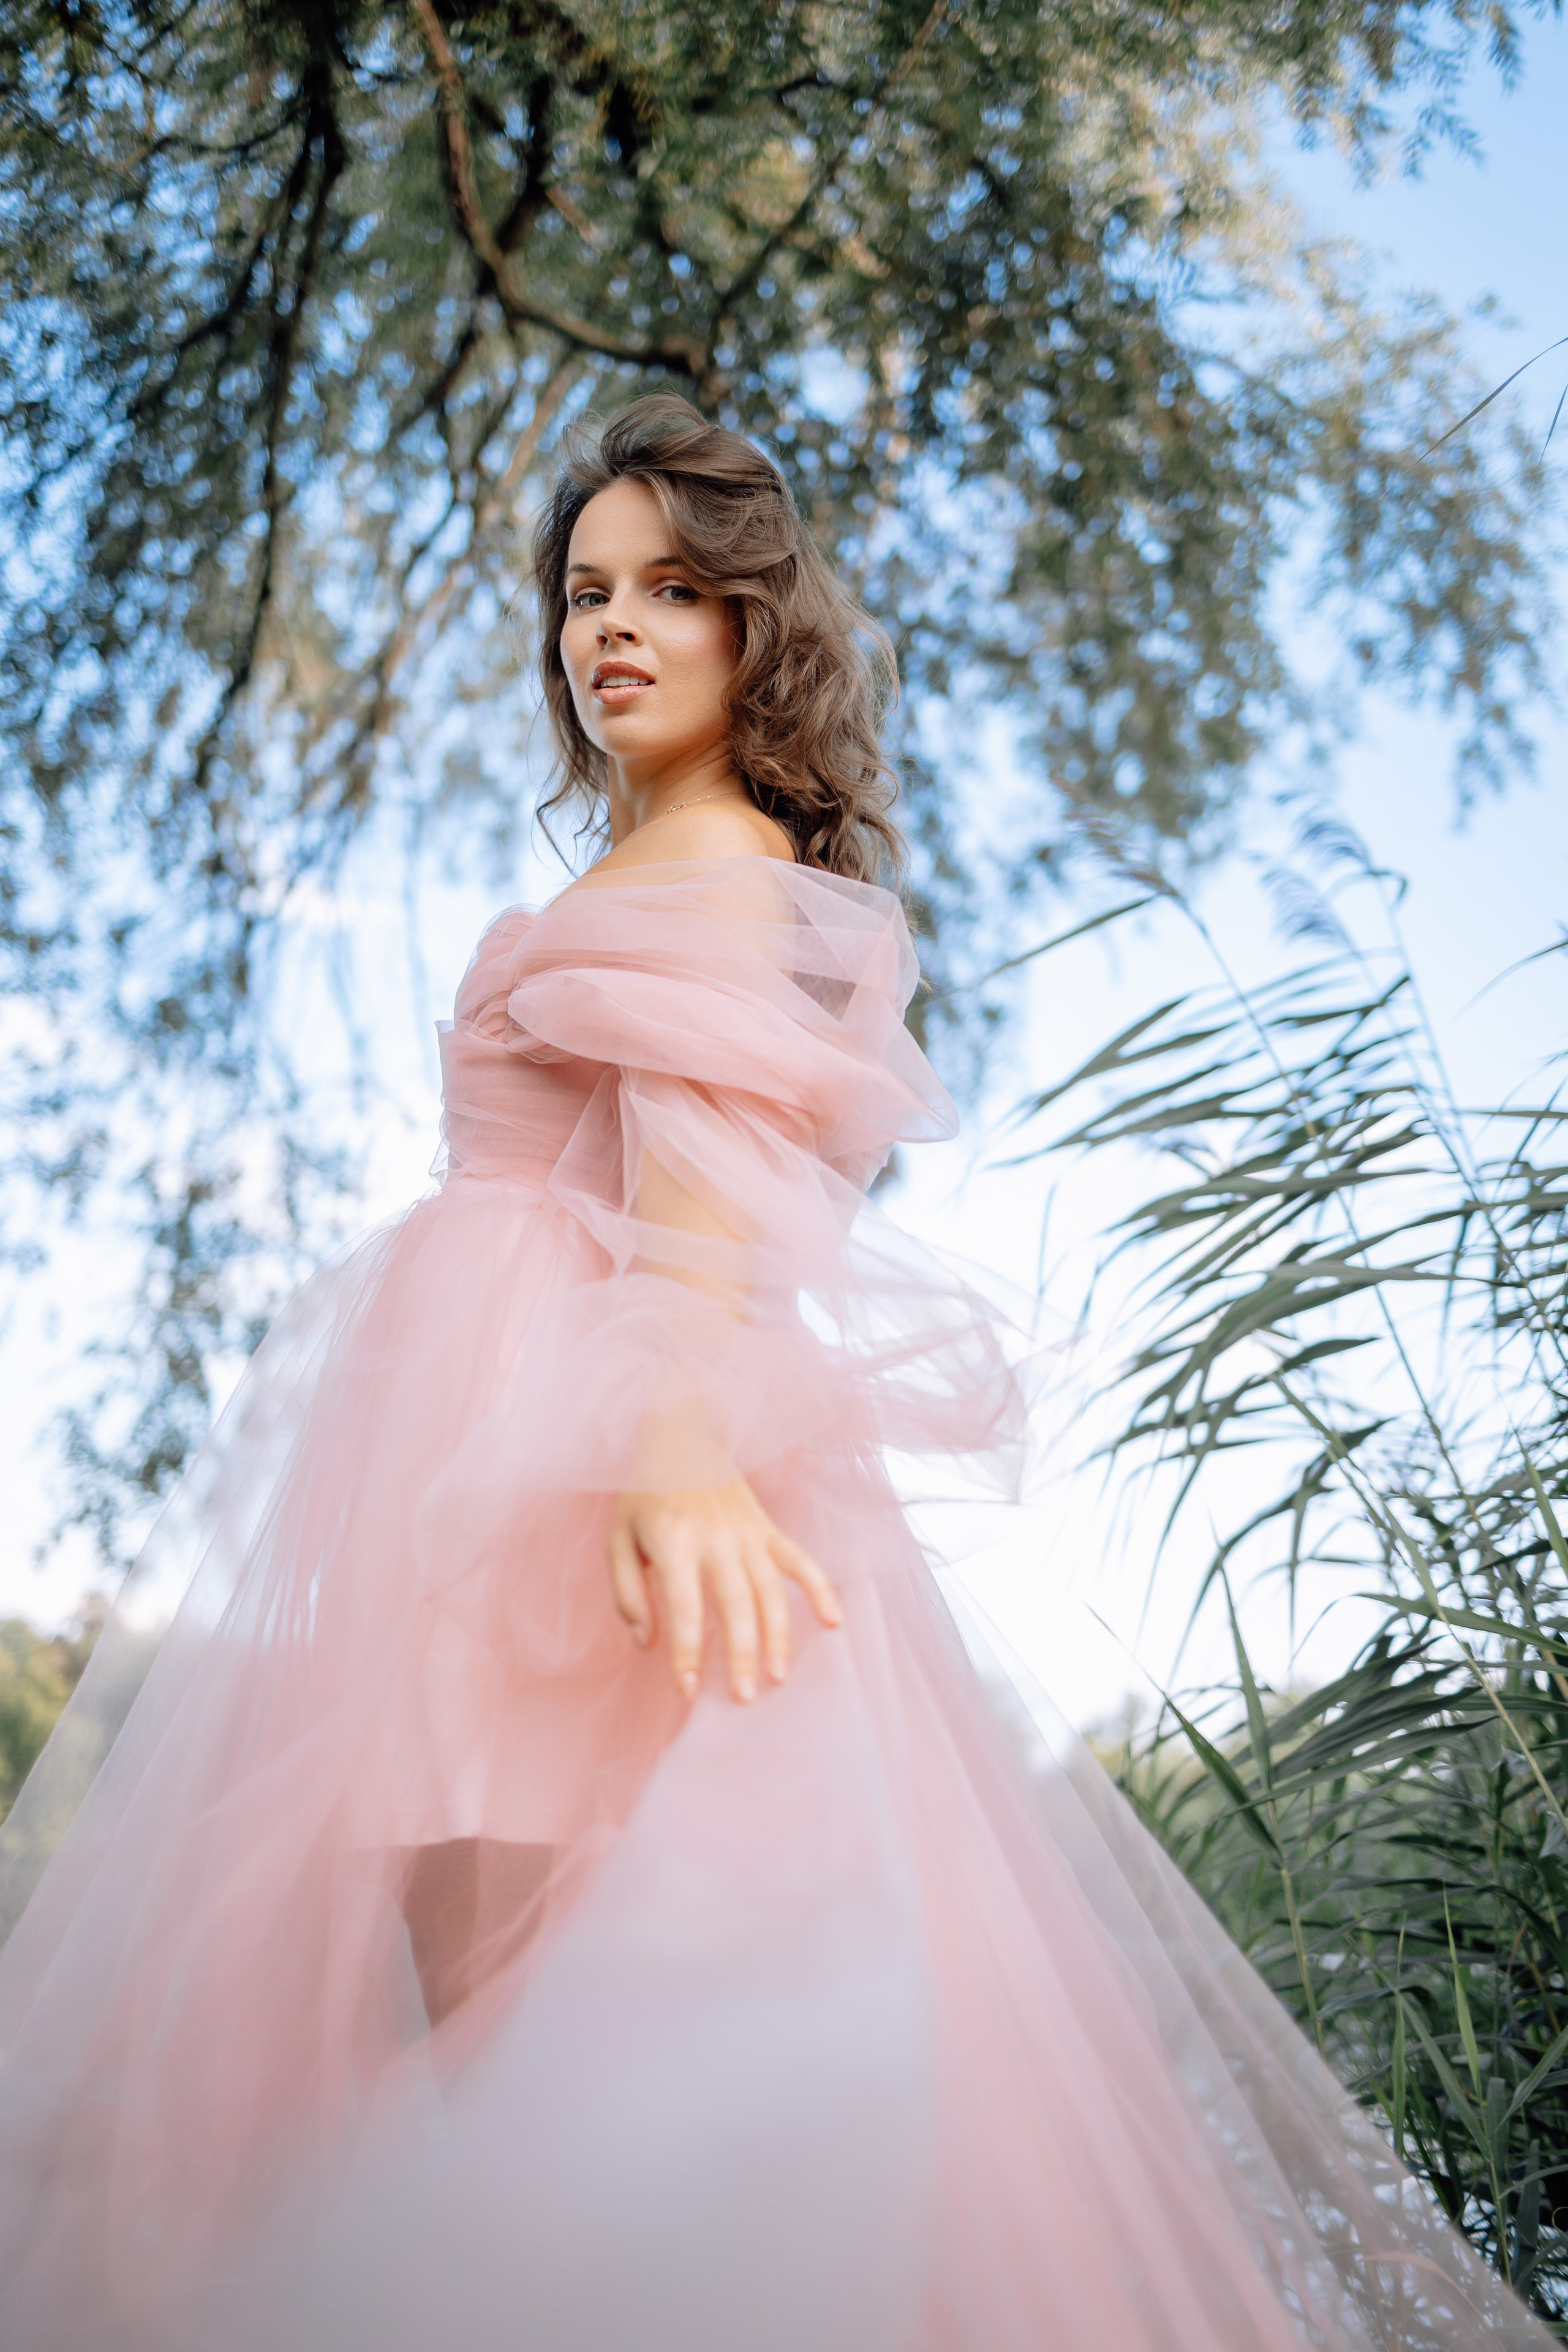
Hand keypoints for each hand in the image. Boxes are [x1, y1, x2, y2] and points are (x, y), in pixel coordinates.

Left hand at [607, 1477, 840, 1702]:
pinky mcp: (767, 1529)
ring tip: (778, 1677)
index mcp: (673, 1542)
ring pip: (771, 1589)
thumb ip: (627, 1595)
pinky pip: (799, 1560)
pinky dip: (820, 1589)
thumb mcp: (617, 1540)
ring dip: (778, 1635)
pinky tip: (834, 1622)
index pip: (684, 1607)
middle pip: (735, 1603)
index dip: (686, 1652)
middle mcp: (715, 1538)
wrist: (682, 1435)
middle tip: (743, 1697)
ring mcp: (747, 1533)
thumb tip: (648, 1645)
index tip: (687, 1691)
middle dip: (741, 1653)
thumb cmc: (644, 1496)